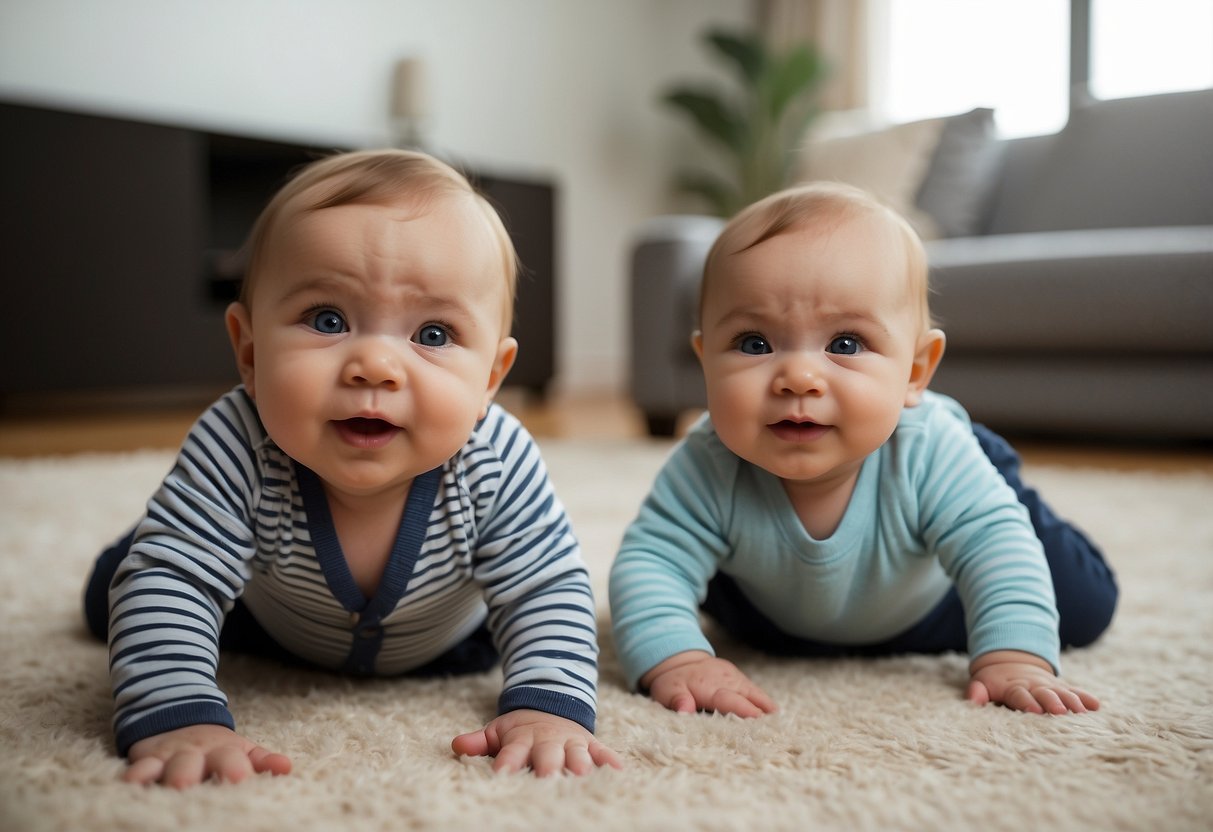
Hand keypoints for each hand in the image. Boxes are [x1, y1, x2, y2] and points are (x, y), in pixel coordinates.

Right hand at [124, 724, 291, 787]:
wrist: (178, 718)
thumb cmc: (216, 748)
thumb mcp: (242, 750)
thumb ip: (262, 760)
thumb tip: (287, 767)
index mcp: (225, 752)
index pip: (232, 761)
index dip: (236, 769)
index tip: (241, 780)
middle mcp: (198, 755)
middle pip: (199, 764)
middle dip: (198, 775)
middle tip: (202, 785)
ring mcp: (172, 757)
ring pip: (170, 766)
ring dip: (171, 776)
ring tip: (175, 788)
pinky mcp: (147, 761)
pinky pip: (139, 768)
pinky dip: (135, 776)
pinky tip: (132, 784)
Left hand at [451, 709, 622, 775]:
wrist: (551, 704)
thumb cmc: (520, 730)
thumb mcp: (497, 731)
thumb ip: (478, 741)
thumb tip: (456, 745)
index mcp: (522, 740)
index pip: (511, 754)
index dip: (507, 765)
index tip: (501, 777)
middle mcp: (548, 741)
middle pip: (547, 757)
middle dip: (548, 770)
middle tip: (547, 784)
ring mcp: (571, 742)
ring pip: (577, 756)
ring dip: (580, 768)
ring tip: (582, 781)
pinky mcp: (590, 744)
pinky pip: (603, 751)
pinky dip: (610, 761)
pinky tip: (617, 772)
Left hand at [640, 650, 776, 717]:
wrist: (679, 658)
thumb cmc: (673, 681)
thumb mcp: (666, 690)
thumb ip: (676, 700)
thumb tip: (685, 711)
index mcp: (710, 687)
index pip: (731, 701)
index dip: (746, 712)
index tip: (760, 724)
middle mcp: (728, 682)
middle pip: (750, 699)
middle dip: (763, 716)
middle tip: (778, 734)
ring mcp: (737, 679)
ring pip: (757, 694)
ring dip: (768, 710)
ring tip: (782, 729)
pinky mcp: (741, 680)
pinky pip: (756, 692)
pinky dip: (766, 704)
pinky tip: (776, 718)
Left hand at [967, 650, 1099, 714]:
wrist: (1012, 662)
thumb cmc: (995, 681)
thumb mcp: (982, 683)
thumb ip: (977, 692)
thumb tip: (972, 701)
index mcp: (1014, 687)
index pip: (1020, 695)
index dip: (1027, 702)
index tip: (1034, 710)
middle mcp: (1034, 686)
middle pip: (1045, 694)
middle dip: (1053, 702)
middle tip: (1061, 712)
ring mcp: (1050, 687)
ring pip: (1063, 693)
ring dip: (1073, 702)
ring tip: (1082, 712)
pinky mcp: (1062, 688)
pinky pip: (1075, 691)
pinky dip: (1085, 698)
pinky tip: (1096, 706)